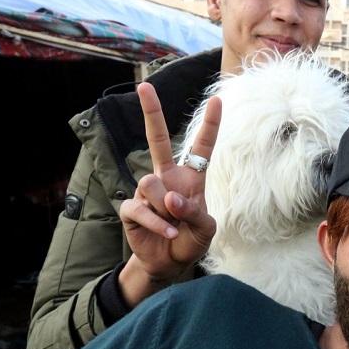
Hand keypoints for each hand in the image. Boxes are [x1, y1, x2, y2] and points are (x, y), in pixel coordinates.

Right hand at [117, 82, 220, 306]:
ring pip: (152, 185)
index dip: (210, 125)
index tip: (217, 100)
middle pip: (157, 139)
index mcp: (190, 178)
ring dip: (166, 207)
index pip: (201, 147)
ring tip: (174, 223)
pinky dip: (157, 222)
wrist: (169, 263)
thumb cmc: (190, 240)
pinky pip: (141, 207)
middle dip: (151, 112)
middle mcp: (167, 178)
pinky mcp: (132, 207)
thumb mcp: (206, 229)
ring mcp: (147, 191)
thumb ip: (195, 212)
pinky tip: (168, 231)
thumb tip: (171, 198)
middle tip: (144, 85)